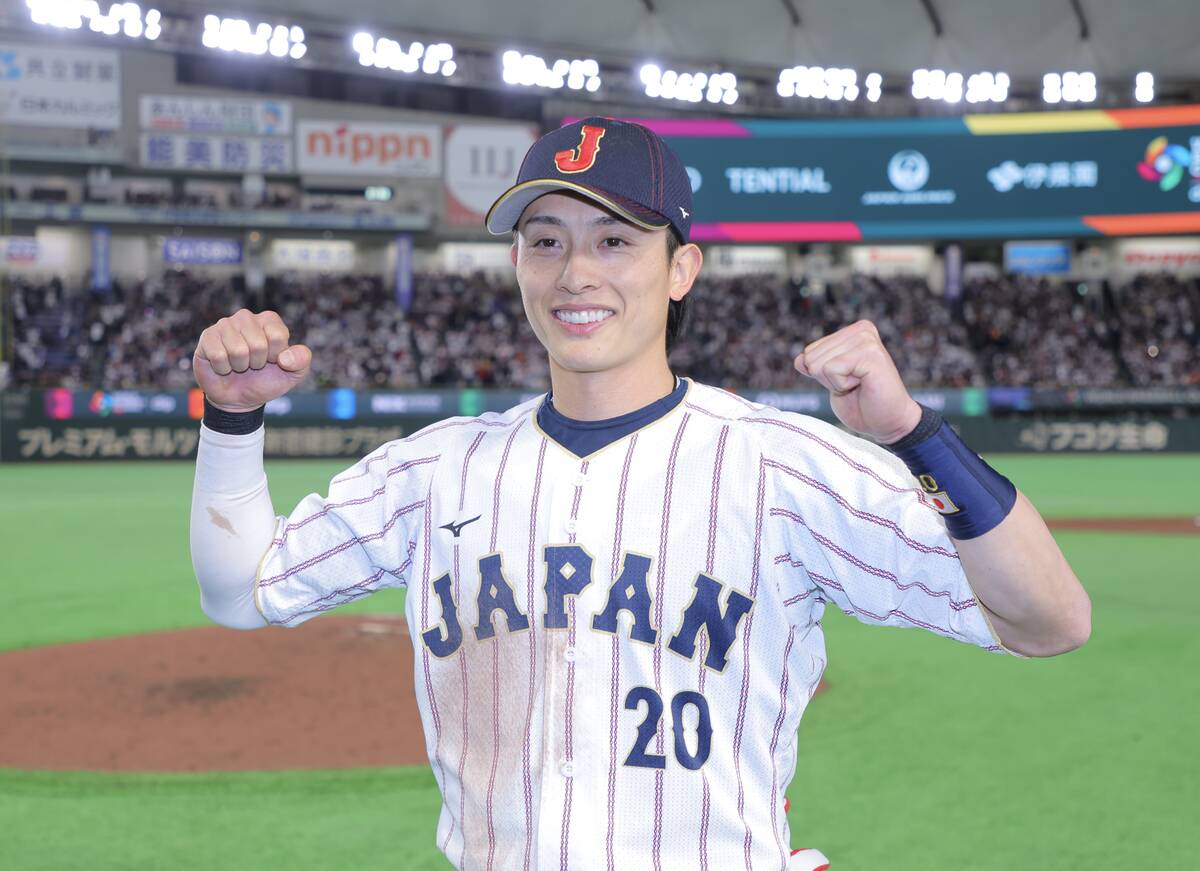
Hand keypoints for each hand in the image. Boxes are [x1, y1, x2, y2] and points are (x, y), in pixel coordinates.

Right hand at [193, 309, 311, 412]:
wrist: (240, 398)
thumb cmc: (266, 380)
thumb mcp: (294, 374)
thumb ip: (302, 360)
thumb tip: (284, 358)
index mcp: (269, 320)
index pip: (278, 336)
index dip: (276, 356)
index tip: (272, 360)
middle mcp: (246, 317)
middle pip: (258, 344)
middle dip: (257, 363)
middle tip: (253, 365)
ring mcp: (224, 325)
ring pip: (238, 350)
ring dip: (240, 366)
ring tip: (239, 365)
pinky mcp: (207, 337)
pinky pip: (218, 355)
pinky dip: (223, 369)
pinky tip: (224, 366)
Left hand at [793, 319, 921, 443]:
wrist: (888, 422)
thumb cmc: (862, 404)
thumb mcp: (831, 382)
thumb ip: (816, 367)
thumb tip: (799, 359)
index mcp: (851, 333)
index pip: (809, 352)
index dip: (822, 375)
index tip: (848, 381)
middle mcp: (860, 330)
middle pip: (811, 356)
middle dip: (828, 379)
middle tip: (854, 385)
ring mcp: (866, 340)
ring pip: (819, 364)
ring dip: (836, 382)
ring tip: (860, 384)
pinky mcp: (870, 353)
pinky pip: (832, 369)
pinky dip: (842, 385)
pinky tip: (863, 384)